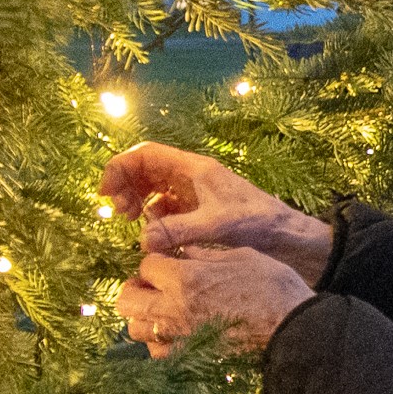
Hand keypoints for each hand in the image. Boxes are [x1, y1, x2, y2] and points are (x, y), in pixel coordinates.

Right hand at [99, 142, 331, 283]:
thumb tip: (143, 239)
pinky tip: (155, 233)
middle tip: (120, 212)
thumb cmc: (257, 223)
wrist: (287, 236)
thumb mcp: (217, 225)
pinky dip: (154, 215)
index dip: (121, 167)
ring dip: (138, 200)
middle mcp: (193, 176)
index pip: (147, 154)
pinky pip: (167, 206)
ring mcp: (195, 192)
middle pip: (146, 168)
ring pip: (155, 187)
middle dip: (126, 184)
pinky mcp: (200, 210)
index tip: (105, 191)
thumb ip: (179, 230)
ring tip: (132, 221)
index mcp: (195, 168)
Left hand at [115, 246, 314, 357]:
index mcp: (185, 278)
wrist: (292, 332)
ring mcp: (178, 338)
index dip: (157, 262)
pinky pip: (156, 353)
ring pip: (135, 329)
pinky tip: (176, 334)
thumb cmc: (273, 289)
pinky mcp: (188, 359)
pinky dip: (159, 342)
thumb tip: (183, 252)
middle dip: (136, 290)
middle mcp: (172, 309)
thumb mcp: (242, 257)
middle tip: (154, 287)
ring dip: (145, 317)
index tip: (171, 263)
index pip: (146, 265)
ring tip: (163, 312)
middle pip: (127, 300)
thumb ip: (205, 255)